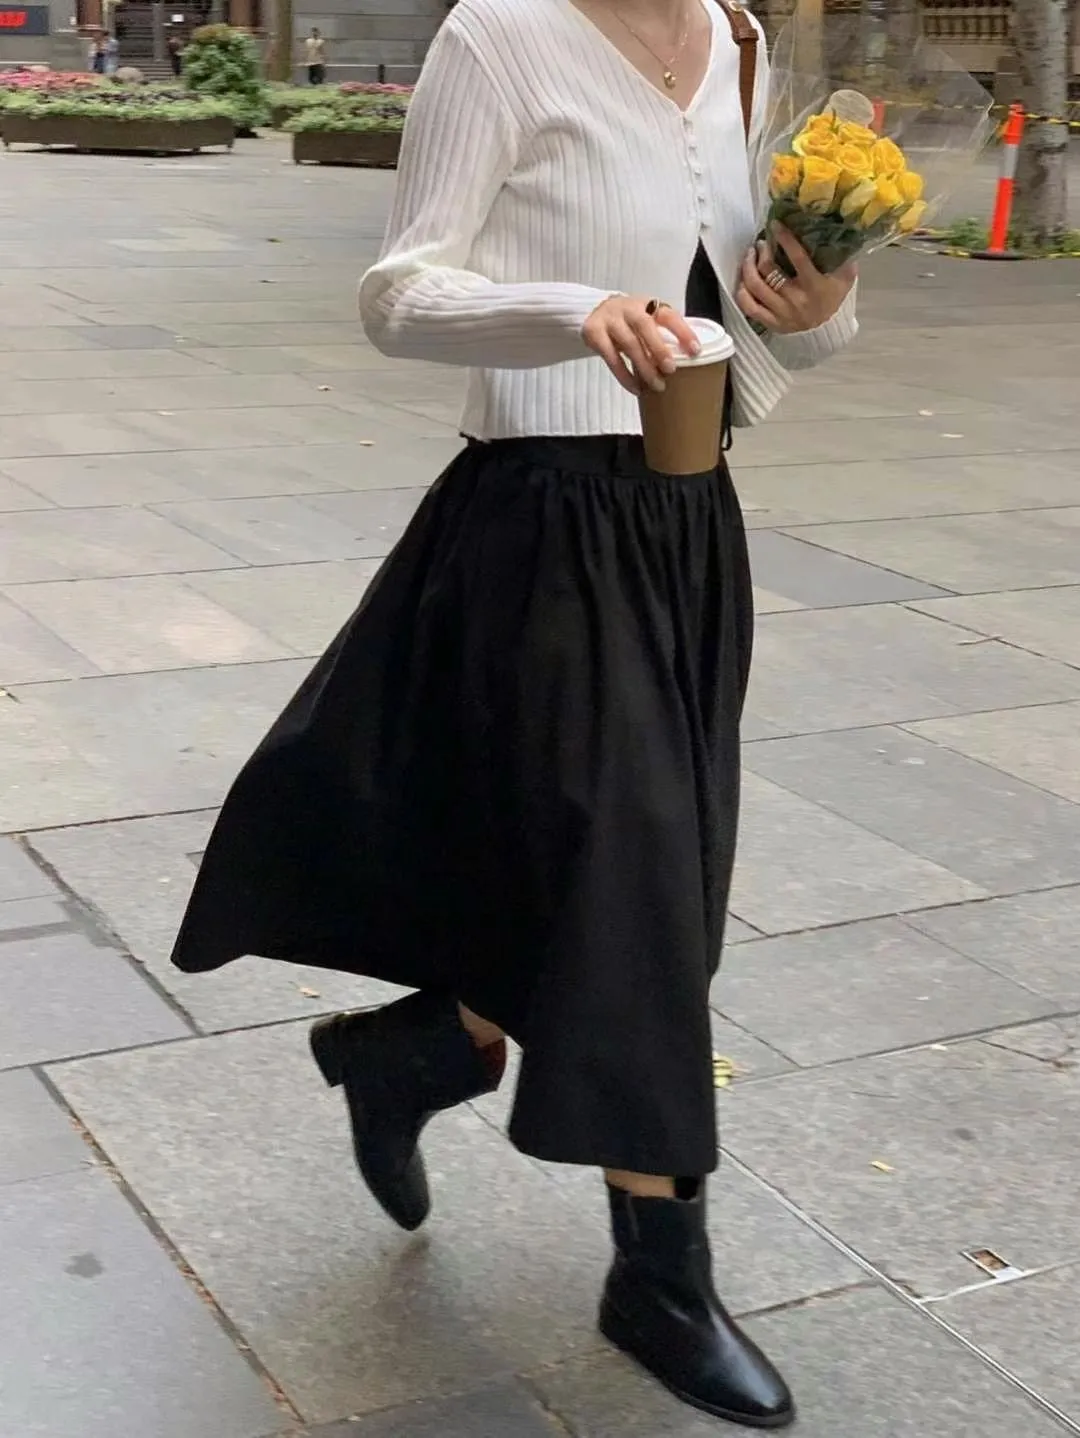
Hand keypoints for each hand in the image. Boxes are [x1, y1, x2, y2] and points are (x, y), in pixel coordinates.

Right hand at [583, 295, 699, 394]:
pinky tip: (635, 388)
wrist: (593, 311)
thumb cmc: (629, 322)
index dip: (683, 332)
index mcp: (647, 304)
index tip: (695, 350)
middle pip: (645, 326)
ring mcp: (610, 319)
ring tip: (657, 385)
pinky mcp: (594, 333)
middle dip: (659, 349)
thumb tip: (688, 359)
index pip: (668, 315)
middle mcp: (629, 308)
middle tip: (671, 370)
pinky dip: (624, 375)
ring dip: (644, 367)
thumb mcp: (646, 320)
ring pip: (629, 344)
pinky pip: (611, 358)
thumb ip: (662, 333)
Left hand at [736, 224, 855, 334]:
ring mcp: (781, 313)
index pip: (797, 257)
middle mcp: (795, 299)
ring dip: (748, 267)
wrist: (826, 330)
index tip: (774, 225)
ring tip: (749, 257)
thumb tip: (840, 232)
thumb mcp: (844, 278)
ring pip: (754, 287)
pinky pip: (749, 308)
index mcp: (814, 285)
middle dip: (760, 252)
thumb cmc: (832, 298)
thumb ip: (843, 257)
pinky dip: (742, 293)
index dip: (784, 238)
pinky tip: (743, 281)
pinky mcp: (771, 323)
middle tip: (759, 244)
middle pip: (768, 271)